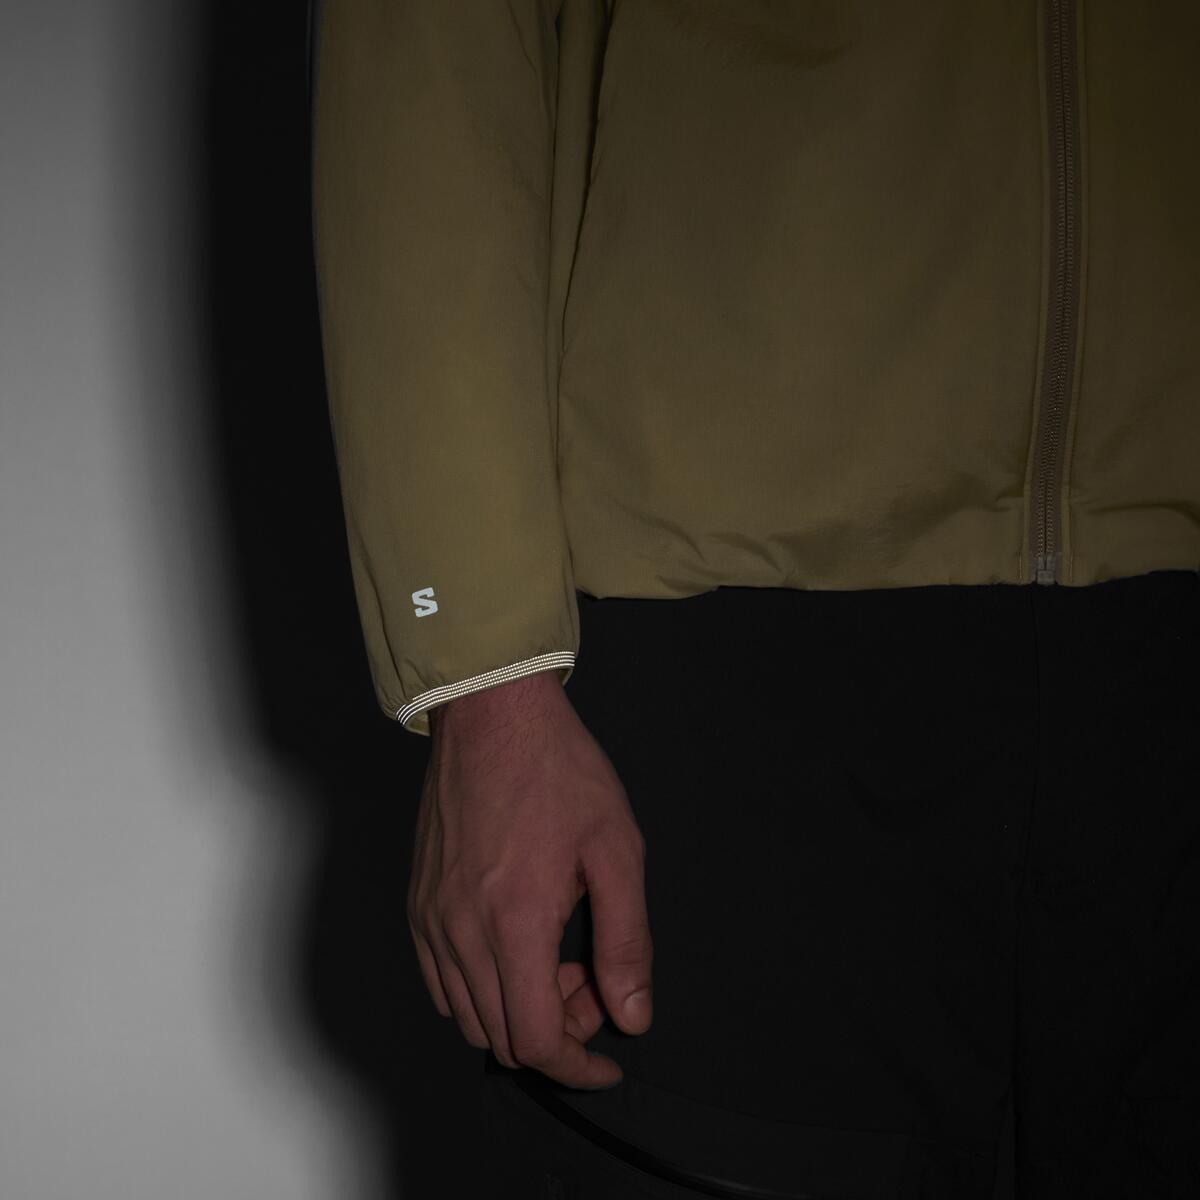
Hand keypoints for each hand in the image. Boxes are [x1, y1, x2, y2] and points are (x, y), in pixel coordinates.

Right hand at [407, 670, 652, 1089]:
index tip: (607, 1061)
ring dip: (517, 1011)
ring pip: (468, 1016)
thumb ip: (626, 941)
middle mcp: (461, 931)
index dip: (578, 1067)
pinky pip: (440, 982)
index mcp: (515, 922)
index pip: (537, 1040)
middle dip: (557, 1032)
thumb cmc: (558, 771)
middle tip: (592, 981)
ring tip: (556, 956)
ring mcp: (431, 919)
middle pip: (501, 1037)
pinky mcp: (418, 903)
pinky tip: (514, 948)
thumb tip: (632, 1013)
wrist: (493, 715)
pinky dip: (479, 991)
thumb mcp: (616, 849)